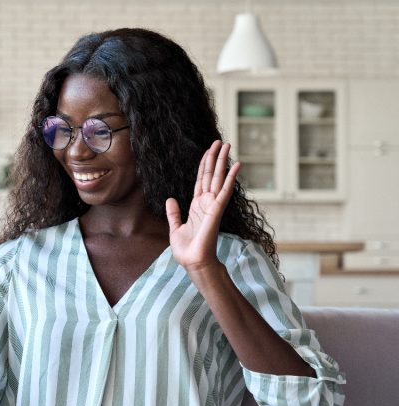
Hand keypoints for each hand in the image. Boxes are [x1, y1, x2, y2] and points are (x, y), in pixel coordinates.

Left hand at [166, 140, 239, 271]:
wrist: (193, 262)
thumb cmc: (186, 249)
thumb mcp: (175, 228)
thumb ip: (173, 213)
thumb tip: (170, 199)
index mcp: (197, 206)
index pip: (201, 180)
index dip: (204, 165)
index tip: (209, 151)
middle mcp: (206, 203)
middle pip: (211, 175)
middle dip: (215, 157)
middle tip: (221, 141)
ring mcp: (213, 205)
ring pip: (219, 178)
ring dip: (223, 162)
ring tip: (228, 145)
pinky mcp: (216, 211)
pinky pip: (225, 191)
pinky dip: (231, 178)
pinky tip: (236, 165)